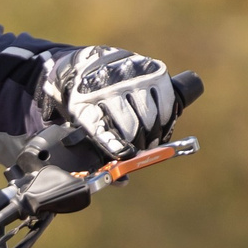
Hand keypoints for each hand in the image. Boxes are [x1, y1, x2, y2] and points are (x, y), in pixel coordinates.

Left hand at [43, 46, 176, 159]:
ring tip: (150, 141)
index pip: (102, 129)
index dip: (115, 146)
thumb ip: (100, 153)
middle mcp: (110, 86)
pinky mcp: (153, 70)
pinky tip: (161, 126)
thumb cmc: (84, 103)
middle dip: (139, 146)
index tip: (126, 156)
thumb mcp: (80, 125)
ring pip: (152, 115)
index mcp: (86, 101)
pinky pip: (167, 102)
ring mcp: (133, 76)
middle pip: (133, 125)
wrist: (85, 65)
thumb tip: (123, 182)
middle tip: (141, 152)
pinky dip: (167, 119)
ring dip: (154, 135)